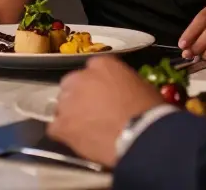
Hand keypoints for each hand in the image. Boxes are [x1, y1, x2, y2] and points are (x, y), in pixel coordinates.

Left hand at [48, 56, 165, 166]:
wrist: (141, 133)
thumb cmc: (149, 110)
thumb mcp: (140, 86)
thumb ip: (122, 84)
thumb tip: (120, 93)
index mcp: (101, 65)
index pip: (92, 70)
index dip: (96, 86)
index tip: (103, 96)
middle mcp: (79, 78)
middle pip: (71, 86)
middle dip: (79, 98)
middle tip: (93, 113)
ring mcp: (67, 101)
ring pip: (62, 106)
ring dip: (71, 116)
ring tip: (86, 130)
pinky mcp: (62, 124)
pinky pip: (56, 128)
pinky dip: (65, 134)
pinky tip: (78, 140)